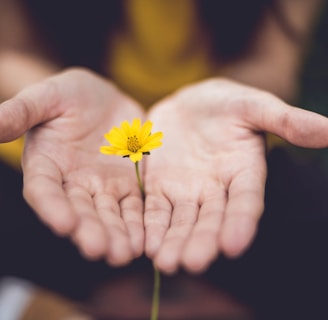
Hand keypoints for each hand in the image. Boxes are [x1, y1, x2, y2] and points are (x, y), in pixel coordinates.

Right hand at [0, 68, 144, 265]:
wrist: (104, 99)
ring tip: (124, 254)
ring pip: (108, 215)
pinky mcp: (127, 185)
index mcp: (47, 165)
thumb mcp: (46, 97)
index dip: (52, 207)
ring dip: (116, 235)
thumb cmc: (69, 95)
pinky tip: (143, 240)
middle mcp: (73, 183)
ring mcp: (102, 187)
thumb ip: (21, 112)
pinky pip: (133, 207)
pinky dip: (137, 223)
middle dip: (89, 230)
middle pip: (80, 211)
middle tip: (100, 250)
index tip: (64, 224)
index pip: (44, 191)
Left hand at [143, 78, 327, 273]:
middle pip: (210, 220)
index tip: (234, 245)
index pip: (246, 201)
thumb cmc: (226, 104)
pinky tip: (145, 245)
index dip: (241, 222)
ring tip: (165, 263)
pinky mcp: (160, 187)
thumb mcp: (254, 106)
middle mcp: (216, 190)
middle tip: (191, 263)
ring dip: (173, 242)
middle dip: (202, 241)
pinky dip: (151, 226)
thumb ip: (286, 120)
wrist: (190, 105)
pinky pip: (155, 210)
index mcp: (243, 172)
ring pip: (181, 221)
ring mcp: (186, 191)